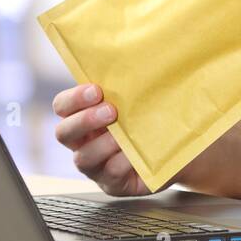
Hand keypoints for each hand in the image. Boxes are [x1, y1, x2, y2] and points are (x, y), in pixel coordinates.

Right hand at [53, 83, 188, 195]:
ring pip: (83, 159)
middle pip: (63, 133)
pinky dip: (121, 163)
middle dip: (85, 120)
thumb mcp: (138, 98)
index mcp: (84, 117)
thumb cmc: (152, 117)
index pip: (62, 106)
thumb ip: (127, 85)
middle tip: (110, 111)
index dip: (73, 99)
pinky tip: (133, 155)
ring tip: (122, 136)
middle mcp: (84, 142)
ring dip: (102, 144)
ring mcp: (96, 166)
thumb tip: (137, 56)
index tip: (96, 90)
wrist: (178, 148)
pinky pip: (110, 175)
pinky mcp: (114, 184)